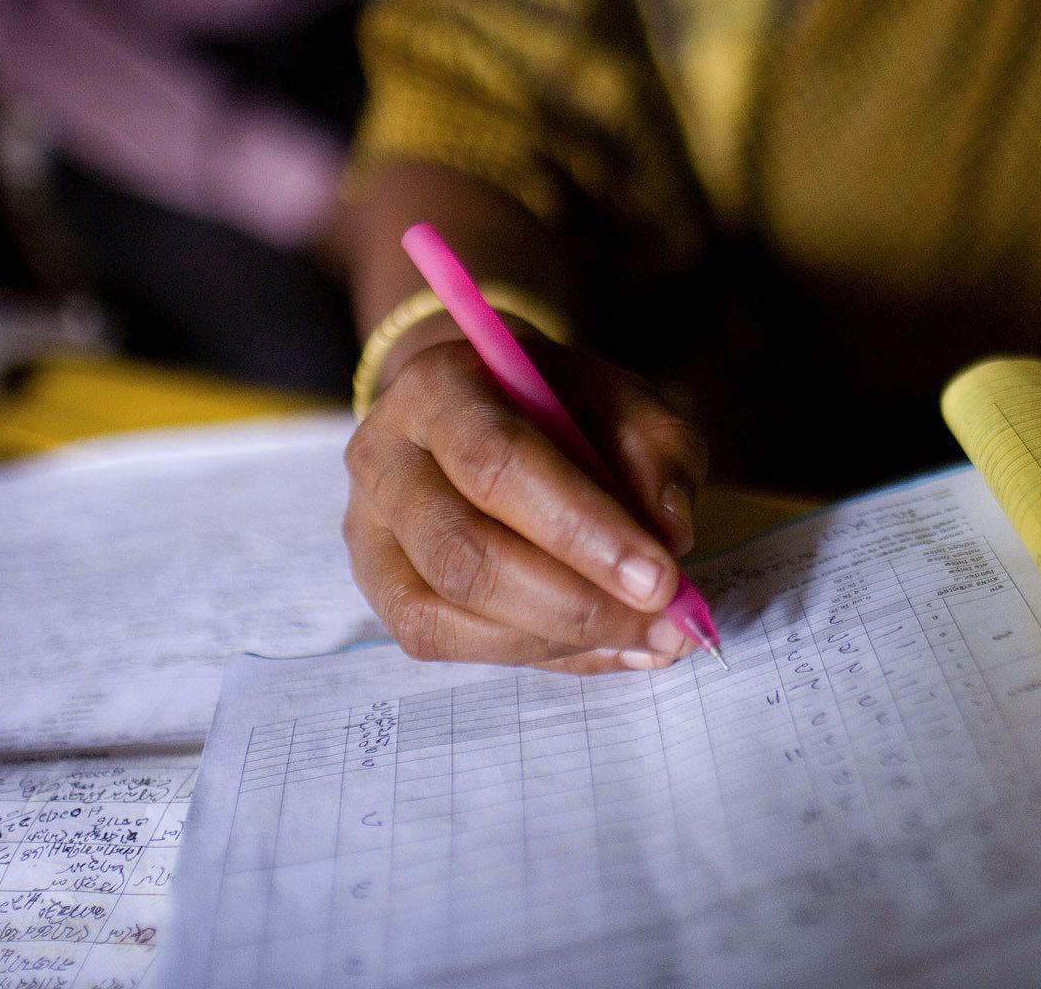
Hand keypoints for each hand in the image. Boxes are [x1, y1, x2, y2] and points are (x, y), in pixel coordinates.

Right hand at [343, 322, 707, 673]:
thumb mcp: (622, 399)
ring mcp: (371, 529)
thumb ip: (656, 452)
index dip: (581, 531)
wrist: (484, 406)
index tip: (661, 578)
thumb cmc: (556, 403)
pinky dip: (535, 655)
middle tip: (663, 624)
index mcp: (439, 386)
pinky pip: (444, 641)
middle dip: (575, 603)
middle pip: (464, 553)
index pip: (498, 465)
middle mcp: (385, 457)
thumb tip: (670, 534)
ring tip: (646, 639)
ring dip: (559, 639)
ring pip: (448, 612)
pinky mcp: (381, 587)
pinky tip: (601, 645)